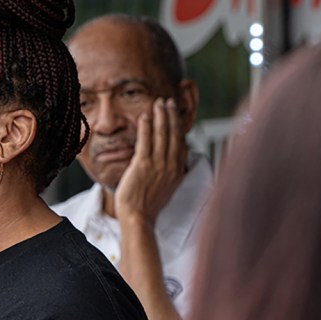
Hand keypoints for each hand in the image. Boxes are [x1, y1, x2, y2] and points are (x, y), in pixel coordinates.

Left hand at [114, 97, 186, 222]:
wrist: (139, 217)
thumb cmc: (148, 206)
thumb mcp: (166, 187)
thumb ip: (170, 172)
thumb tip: (172, 161)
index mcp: (178, 171)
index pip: (181, 143)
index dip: (178, 126)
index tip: (176, 114)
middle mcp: (171, 166)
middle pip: (173, 135)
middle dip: (171, 116)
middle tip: (168, 102)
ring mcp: (158, 165)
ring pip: (161, 134)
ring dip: (160, 116)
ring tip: (158, 103)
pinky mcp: (143, 165)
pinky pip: (145, 141)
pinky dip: (145, 127)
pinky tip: (144, 116)